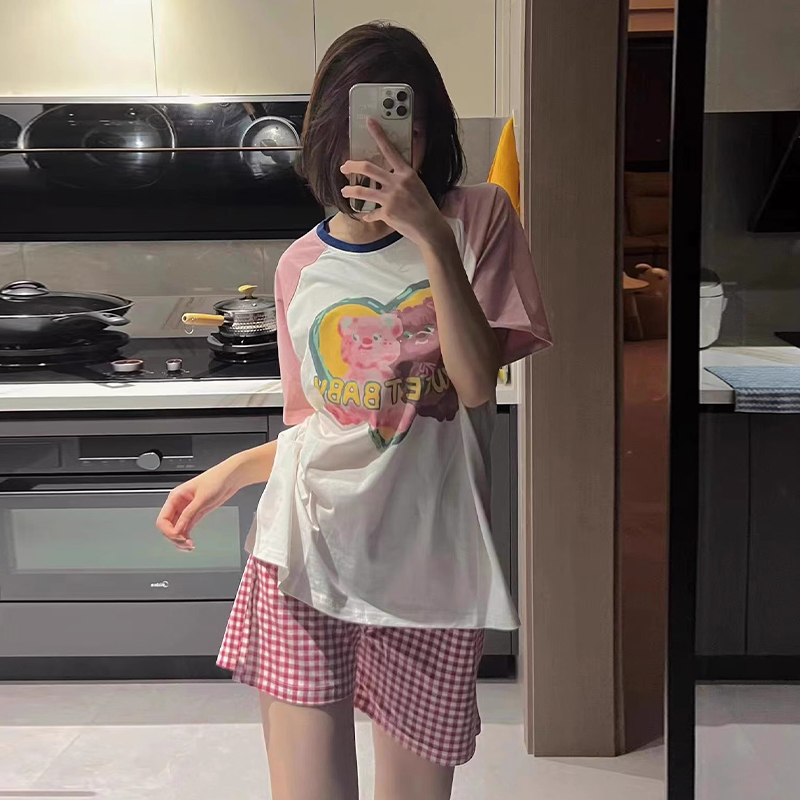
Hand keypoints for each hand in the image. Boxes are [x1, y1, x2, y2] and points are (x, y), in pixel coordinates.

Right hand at [156, 460, 241, 550]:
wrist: (230, 478)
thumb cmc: (216, 480)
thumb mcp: (201, 498)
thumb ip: (189, 514)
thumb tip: (178, 530)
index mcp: (175, 497)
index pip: (163, 519)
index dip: (168, 531)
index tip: (179, 537)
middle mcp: (179, 504)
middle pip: (168, 527)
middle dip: (174, 537)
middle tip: (185, 544)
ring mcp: (187, 510)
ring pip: (176, 530)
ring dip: (180, 540)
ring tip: (189, 546)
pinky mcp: (196, 514)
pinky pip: (186, 528)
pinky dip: (186, 537)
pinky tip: (191, 542)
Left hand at [340, 118, 452, 250]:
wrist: (430, 227)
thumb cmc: (425, 206)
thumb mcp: (417, 185)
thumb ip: (402, 178)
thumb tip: (390, 174)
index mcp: (406, 173)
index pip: (390, 149)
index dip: (378, 134)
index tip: (369, 122)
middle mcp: (397, 183)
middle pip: (368, 168)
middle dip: (352, 166)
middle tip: (344, 167)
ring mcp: (391, 198)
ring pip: (362, 191)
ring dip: (350, 191)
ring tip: (344, 191)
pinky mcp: (387, 213)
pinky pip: (371, 213)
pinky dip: (368, 216)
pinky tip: (366, 216)